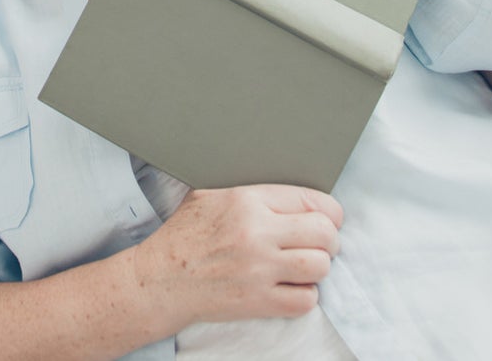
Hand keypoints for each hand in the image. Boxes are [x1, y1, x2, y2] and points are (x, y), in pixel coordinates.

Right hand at [132, 185, 341, 328]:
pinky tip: (292, 287)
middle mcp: (257, 233)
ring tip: (306, 265)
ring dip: (319, 267)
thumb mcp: (210, 194)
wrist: (162, 278)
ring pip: (320, 266)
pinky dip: (305, 295)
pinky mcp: (258, 302)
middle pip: (324, 233)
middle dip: (329, 239)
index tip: (328, 218)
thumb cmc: (185, 234)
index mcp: (247, 200)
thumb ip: (250, 190)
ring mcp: (259, 269)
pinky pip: (305, 300)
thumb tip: (285, 190)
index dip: (329, 211)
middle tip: (321, 243)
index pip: (312, 200)